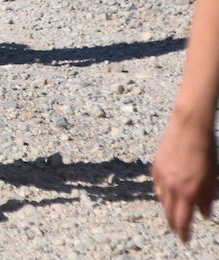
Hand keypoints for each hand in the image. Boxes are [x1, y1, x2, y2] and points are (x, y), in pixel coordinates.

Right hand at [153, 110, 216, 242]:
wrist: (189, 127)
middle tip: (179, 232)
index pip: (183, 219)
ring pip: (161, 199)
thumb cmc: (205, 150)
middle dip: (174, 224)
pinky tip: (164, 194)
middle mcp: (171, 186)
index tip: (185, 240)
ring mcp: (161, 176)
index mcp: (187, 191)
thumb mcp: (212, 178)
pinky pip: (157, 185)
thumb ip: (207, 198)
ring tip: (173, 215)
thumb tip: (204, 213)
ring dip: (168, 209)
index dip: (183, 232)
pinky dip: (161, 193)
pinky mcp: (156, 165)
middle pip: (169, 212)